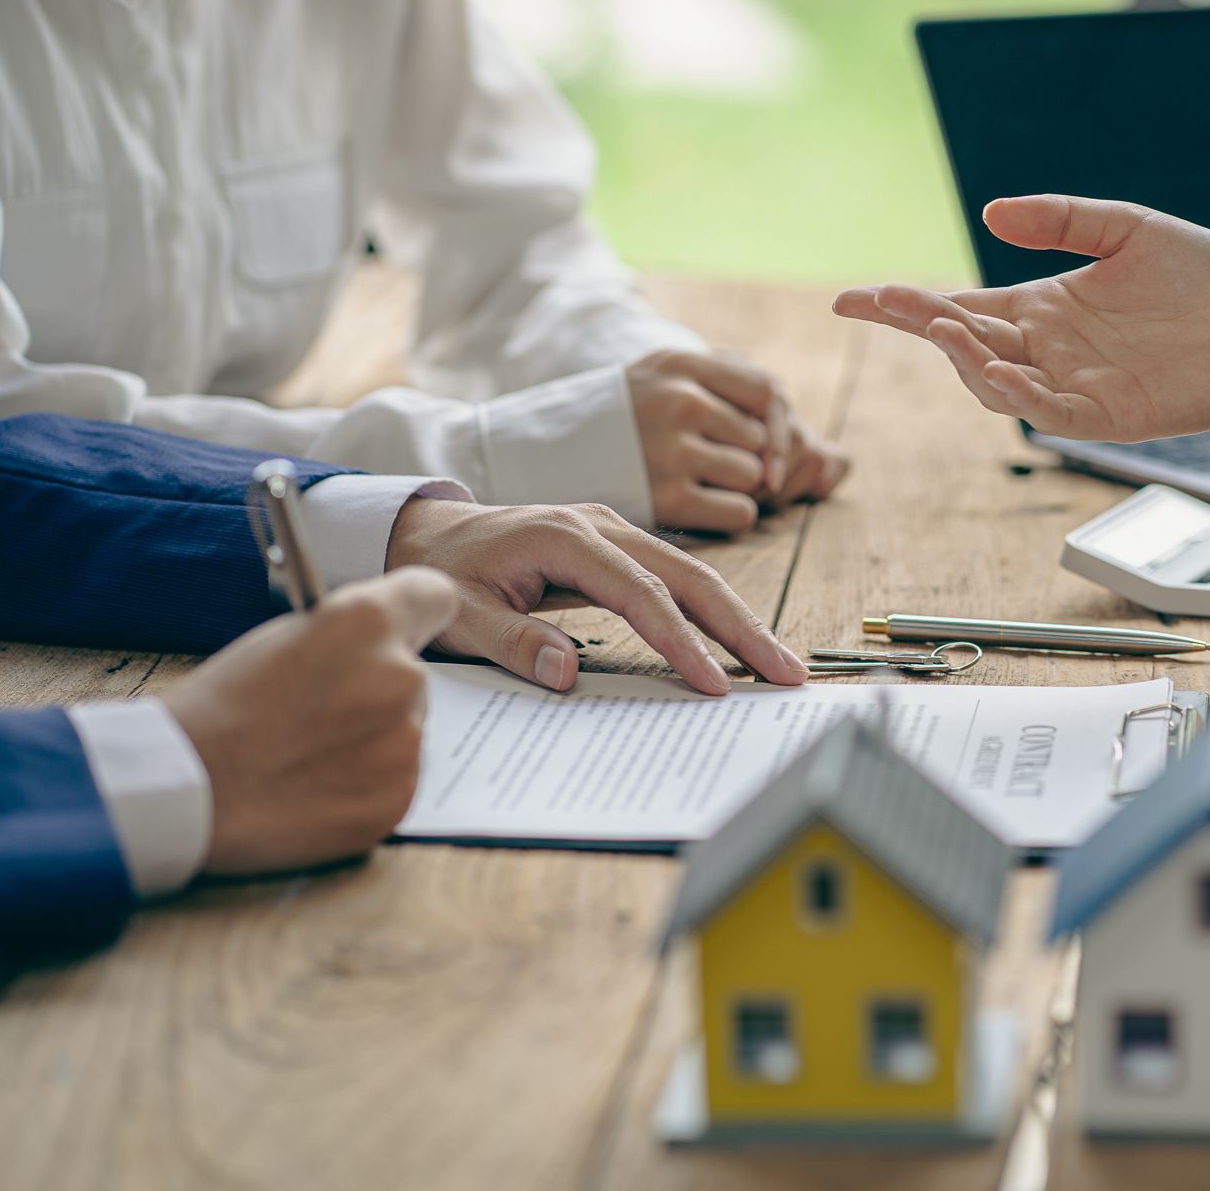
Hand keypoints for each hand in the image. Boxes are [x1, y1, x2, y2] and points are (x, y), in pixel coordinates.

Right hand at [159, 568, 457, 876]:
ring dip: (371, 740)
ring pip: (404, 731)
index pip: (435, 596)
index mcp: (368, 622)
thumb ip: (348, 636)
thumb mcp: (283, 638)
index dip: (416, 613)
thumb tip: (381, 646)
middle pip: (412, 674)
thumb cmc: (217, 708)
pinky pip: (394, 781)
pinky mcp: (398, 799)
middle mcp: (401, 677)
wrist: (182, 789)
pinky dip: (363, 786)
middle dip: (377, 688)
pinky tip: (313, 788)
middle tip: (319, 711)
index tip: (406, 628)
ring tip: (306, 755)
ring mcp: (405, 744)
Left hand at [386, 497, 810, 693]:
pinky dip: (713, 610)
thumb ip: (510, 641)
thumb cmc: (438, 573)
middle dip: (742, 626)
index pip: (640, 593)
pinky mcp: (618, 547)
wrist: (424, 532)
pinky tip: (740, 643)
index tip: (714, 683)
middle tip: (785, 671)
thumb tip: (568, 673)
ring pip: (694, 573)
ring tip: (780, 663)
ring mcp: (614, 531)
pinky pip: (677, 578)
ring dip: (739, 619)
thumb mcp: (456, 613)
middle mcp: (600, 525)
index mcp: (564, 537)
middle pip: (690, 574)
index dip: (681, 640)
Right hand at [627, 350, 846, 531]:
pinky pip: (741, 513)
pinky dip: (730, 517)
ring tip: (699, 484)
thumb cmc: (628, 426)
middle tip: (728, 473)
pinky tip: (697, 508)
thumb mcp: (678, 392)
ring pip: (755, 477)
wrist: (542, 458)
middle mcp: (678, 399)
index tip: (768, 449)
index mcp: (681, 362)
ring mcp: (670, 447)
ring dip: (741, 490)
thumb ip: (759, 418)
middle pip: (764, 441)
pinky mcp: (664, 495)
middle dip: (759, 463)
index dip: (779, 425)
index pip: (767, 390)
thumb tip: (842, 464)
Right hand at [833, 195, 1209, 441]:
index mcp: (1045, 308)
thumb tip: (991, 214)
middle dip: (917, 324)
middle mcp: (1049, 351)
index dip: (906, 305)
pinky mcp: (1108, 416)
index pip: (960, 307)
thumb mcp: (1129, 228)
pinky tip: (994, 368)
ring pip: (995, 382)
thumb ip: (1063, 219)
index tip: (854, 297)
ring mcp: (1075, 387)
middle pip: (964, 344)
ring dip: (962, 357)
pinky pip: (1048, 412)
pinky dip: (1015, 394)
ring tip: (940, 327)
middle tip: (876, 302)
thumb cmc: (1207, 280)